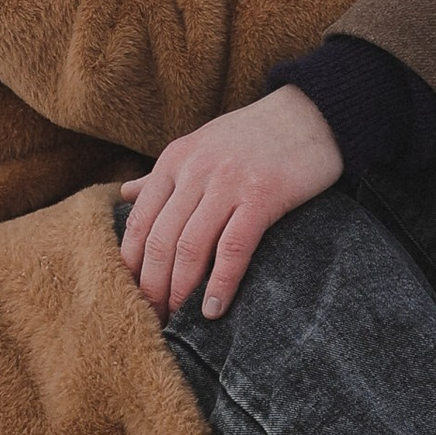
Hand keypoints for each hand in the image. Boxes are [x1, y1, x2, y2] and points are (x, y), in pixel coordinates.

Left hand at [116, 88, 343, 319]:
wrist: (311, 114)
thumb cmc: (254, 135)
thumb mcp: (201, 146)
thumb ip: (162, 174)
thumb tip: (124, 195)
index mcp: (175, 159)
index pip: (139, 222)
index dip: (131, 266)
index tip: (132, 296)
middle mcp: (195, 170)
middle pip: (160, 241)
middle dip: (151, 287)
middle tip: (152, 320)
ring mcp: (228, 183)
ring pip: (190, 248)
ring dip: (179, 292)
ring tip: (177, 320)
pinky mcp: (263, 196)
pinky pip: (233, 248)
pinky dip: (221, 284)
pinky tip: (214, 310)